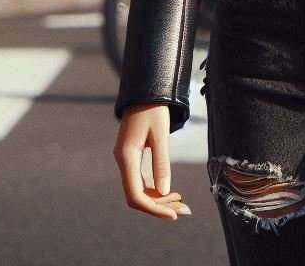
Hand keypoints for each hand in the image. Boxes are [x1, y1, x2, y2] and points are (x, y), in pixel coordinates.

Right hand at [113, 103, 191, 219]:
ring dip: (158, 199)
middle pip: (137, 195)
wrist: (145, 90)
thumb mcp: (161, 134)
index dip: (153, 208)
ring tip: (179, 201)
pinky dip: (154, 188)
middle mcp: (123, 161)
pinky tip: (168, 191)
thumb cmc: (153, 109)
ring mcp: (126, 159)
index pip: (135, 195)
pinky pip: (140, 180)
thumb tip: (164, 191)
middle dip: (159, 206)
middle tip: (182, 210)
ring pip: (139, 189)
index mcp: (126, 157)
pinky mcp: (131, 155)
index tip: (173, 214)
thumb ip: (161, 162)